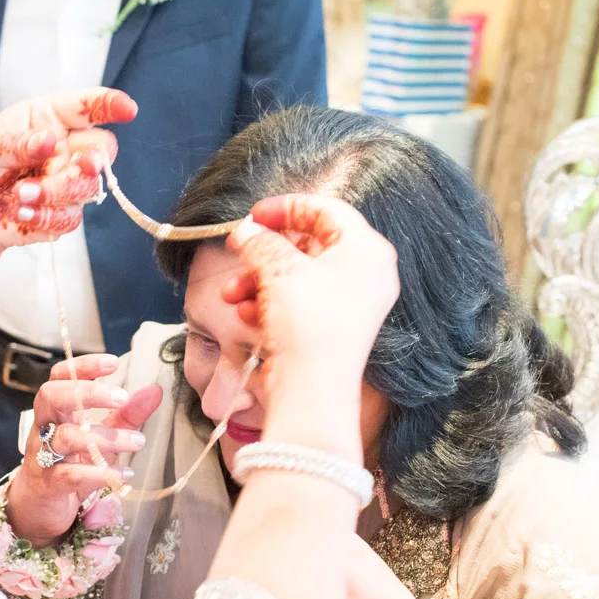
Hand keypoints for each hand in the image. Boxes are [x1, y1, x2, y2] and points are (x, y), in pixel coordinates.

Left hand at [0, 89, 136, 283]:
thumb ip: (17, 143)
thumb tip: (49, 140)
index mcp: (42, 120)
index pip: (84, 107)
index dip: (108, 105)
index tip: (127, 109)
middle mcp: (59, 150)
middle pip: (101, 150)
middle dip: (92, 161)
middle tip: (75, 167)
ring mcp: (61, 184)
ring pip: (89, 187)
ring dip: (57, 192)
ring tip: (22, 195)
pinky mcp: (58, 215)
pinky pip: (71, 217)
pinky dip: (47, 217)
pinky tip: (21, 214)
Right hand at [4, 354, 162, 546]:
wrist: (40, 507)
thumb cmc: (71, 464)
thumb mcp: (101, 437)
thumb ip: (127, 415)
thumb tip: (155, 390)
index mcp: (57, 410)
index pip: (61, 377)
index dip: (83, 366)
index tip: (113, 363)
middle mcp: (44, 427)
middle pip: (51, 395)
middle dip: (87, 391)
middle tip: (122, 398)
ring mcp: (42, 455)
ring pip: (65, 436)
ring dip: (105, 437)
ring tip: (137, 442)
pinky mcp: (48, 484)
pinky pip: (71, 474)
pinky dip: (101, 473)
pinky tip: (125, 474)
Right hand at [223, 194, 397, 382]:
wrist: (312, 391)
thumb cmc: (309, 326)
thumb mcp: (280, 271)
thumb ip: (262, 242)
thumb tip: (247, 232)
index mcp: (367, 251)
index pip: (326, 210)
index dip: (286, 207)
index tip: (254, 214)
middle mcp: (366, 274)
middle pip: (310, 245)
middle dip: (265, 250)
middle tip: (239, 248)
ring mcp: (351, 303)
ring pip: (298, 276)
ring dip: (258, 280)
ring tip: (231, 293)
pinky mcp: (333, 328)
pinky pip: (299, 302)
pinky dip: (269, 303)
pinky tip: (244, 312)